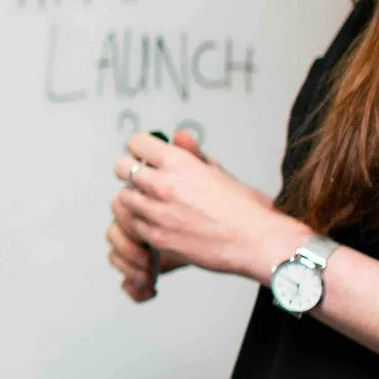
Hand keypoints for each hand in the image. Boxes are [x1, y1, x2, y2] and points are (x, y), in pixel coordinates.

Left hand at [111, 131, 304, 287]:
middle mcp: (163, 185)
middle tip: (143, 176)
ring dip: (134, 197)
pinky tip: (156, 222)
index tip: (146, 154)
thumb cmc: (244, 209)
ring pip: (123, 197)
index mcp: (179, 163)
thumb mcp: (218, 171)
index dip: (142, 147)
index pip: (137, 143)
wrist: (256, 242)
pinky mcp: (156, 237)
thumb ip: (192, 153)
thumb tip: (178, 136)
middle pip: (122, 168)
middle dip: (132, 169)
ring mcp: (157, 213)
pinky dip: (140, 222)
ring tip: (151, 202)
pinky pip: (132, 224)